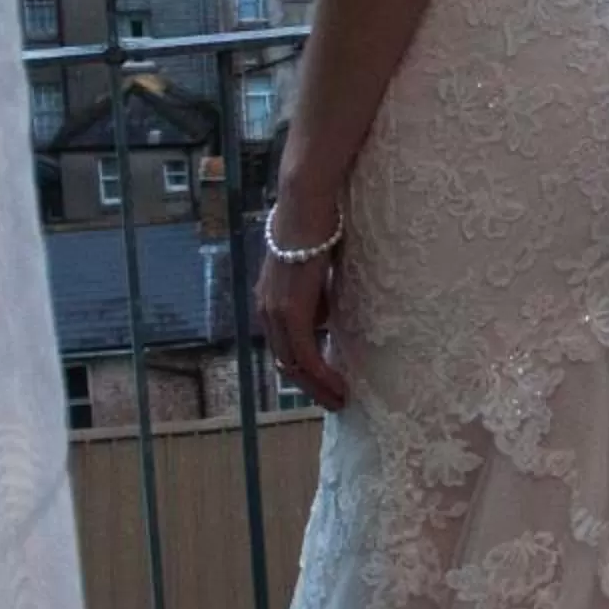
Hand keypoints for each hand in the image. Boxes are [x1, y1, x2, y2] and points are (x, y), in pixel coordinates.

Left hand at [257, 242, 346, 411]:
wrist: (304, 207)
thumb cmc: (315, 227)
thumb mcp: (313, 268)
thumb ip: (314, 294)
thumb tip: (325, 316)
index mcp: (269, 302)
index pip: (283, 347)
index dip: (304, 369)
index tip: (325, 382)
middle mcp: (266, 312)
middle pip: (285, 364)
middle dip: (311, 387)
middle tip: (335, 400)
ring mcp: (276, 314)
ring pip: (294, 367)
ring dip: (318, 387)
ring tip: (341, 399)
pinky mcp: (291, 314)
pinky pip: (306, 357)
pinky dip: (322, 377)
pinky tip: (340, 387)